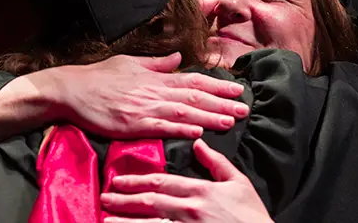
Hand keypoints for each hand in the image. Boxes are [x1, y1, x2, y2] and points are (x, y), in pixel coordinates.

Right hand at [45, 52, 248, 138]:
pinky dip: (181, 129)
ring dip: (209, 117)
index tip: (237, 89)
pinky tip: (197, 132)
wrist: (72, 90)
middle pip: (195, 97)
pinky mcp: (132, 125)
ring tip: (230, 121)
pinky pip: (161, 127)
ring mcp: (144, 109)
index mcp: (156, 78)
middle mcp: (154, 92)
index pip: (193, 82)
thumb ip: (157, 64)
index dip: (218, 86)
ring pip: (184, 113)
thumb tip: (178, 59)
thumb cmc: (99, 77)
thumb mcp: (130, 63)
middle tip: (244, 108)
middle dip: (222, 103)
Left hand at [100, 139, 273, 222]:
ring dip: (126, 221)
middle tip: (105, 195)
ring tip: (106, 218)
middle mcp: (189, 210)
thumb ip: (216, 163)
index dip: (138, 180)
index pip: (162, 182)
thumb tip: (199, 143)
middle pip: (150, 201)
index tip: (119, 179)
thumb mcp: (238, 184)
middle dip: (125, 198)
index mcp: (200, 191)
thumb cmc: (252, 215)